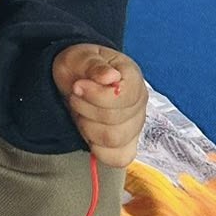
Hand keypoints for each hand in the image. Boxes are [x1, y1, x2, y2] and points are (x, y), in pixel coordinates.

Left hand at [53, 43, 147, 167]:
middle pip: (116, 122)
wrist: (75, 79)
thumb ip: (94, 65)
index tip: (78, 86)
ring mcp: (135, 127)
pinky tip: (89, 132)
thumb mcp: (81, 57)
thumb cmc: (81, 67)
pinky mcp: (127, 145)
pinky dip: (99, 150)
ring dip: (88, 127)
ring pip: (114, 140)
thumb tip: (110, 77)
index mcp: (133, 79)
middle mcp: (139, 105)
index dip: (97, 95)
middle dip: (86, 110)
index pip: (125, 97)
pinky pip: (118, 158)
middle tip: (76, 96)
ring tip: (81, 112)